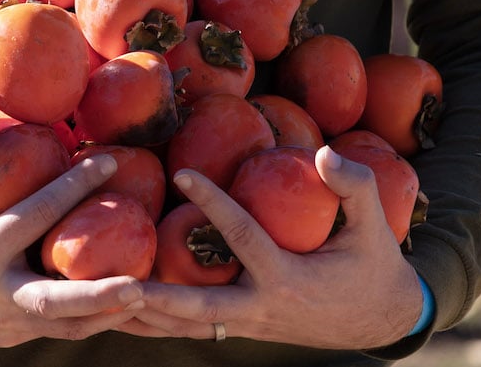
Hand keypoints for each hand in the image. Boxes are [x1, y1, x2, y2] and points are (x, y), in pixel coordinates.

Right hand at [0, 93, 143, 346]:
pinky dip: (85, 321)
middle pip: (54, 301)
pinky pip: (53, 330)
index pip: (37, 214)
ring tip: (145, 293)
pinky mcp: (2, 336)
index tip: (111, 163)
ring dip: (103, 313)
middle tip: (141, 282)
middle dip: (99, 294)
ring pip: (61, 326)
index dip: (76, 186)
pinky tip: (116, 303)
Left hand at [118, 146, 422, 348]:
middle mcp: (262, 308)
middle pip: (198, 306)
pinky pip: (193, 328)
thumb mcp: (375, 226)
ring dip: (145, 317)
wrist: (380, 320)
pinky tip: (124, 313)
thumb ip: (355, 186)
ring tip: (100, 299)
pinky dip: (159, 323)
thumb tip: (322, 151)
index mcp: (289, 280)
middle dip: (157, 295)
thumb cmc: (374, 265)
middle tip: (115, 278)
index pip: (242, 238)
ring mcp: (249, 324)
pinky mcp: (242, 327)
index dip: (213, 204)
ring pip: (188, 325)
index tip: (181, 173)